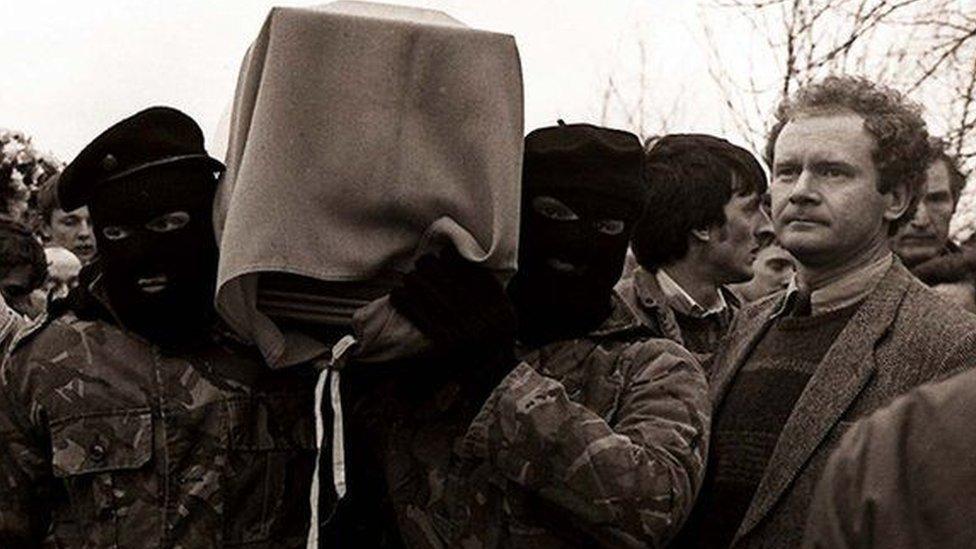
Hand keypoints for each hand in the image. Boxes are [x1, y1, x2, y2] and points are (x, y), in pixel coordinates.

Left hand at [389, 246, 516, 354]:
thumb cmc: (494, 340)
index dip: (455, 261)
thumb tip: (457, 259)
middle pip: (451, 284)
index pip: (475, 277)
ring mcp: (465, 334)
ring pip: (434, 297)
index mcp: (502, 311)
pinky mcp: (445, 345)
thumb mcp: (504, 314)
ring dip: (416, 282)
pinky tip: (397, 294)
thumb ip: (491, 289)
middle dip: (432, 269)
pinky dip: (406, 303)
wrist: (491, 380)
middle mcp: (486, 322)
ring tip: (408, 277)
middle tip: (422, 262)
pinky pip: (421, 317)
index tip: (443, 252)